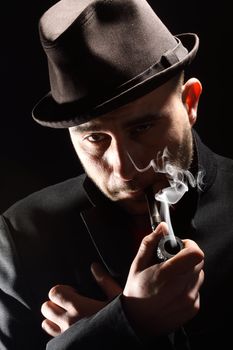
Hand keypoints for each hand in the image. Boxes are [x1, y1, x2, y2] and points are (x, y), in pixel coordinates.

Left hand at [41, 263, 121, 336]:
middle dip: (55, 302)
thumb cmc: (123, 318)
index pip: (55, 293)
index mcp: (78, 307)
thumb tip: (94, 267)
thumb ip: (104, 281)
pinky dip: (56, 331)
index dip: (61, 289)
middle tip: (68, 303)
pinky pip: (53, 338)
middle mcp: (69, 322)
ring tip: (66, 315)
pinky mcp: (68, 346)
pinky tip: (67, 329)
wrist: (125, 338)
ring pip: (47, 324)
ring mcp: (67, 336)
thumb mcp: (116, 297)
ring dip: (53, 317)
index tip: (73, 291)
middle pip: (46, 308)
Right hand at [122, 221, 204, 336]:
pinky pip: (197, 288)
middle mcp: (181, 289)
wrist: (137, 321)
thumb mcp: (137, 264)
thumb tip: (162, 227)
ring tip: (172, 277)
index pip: (195, 254)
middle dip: (187, 256)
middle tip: (172, 261)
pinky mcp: (193, 308)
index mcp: (167, 275)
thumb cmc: (136, 291)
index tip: (180, 246)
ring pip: (199, 274)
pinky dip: (189, 285)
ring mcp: (189, 300)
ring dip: (189, 271)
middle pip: (198, 262)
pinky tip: (173, 289)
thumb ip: (150, 242)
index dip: (189, 245)